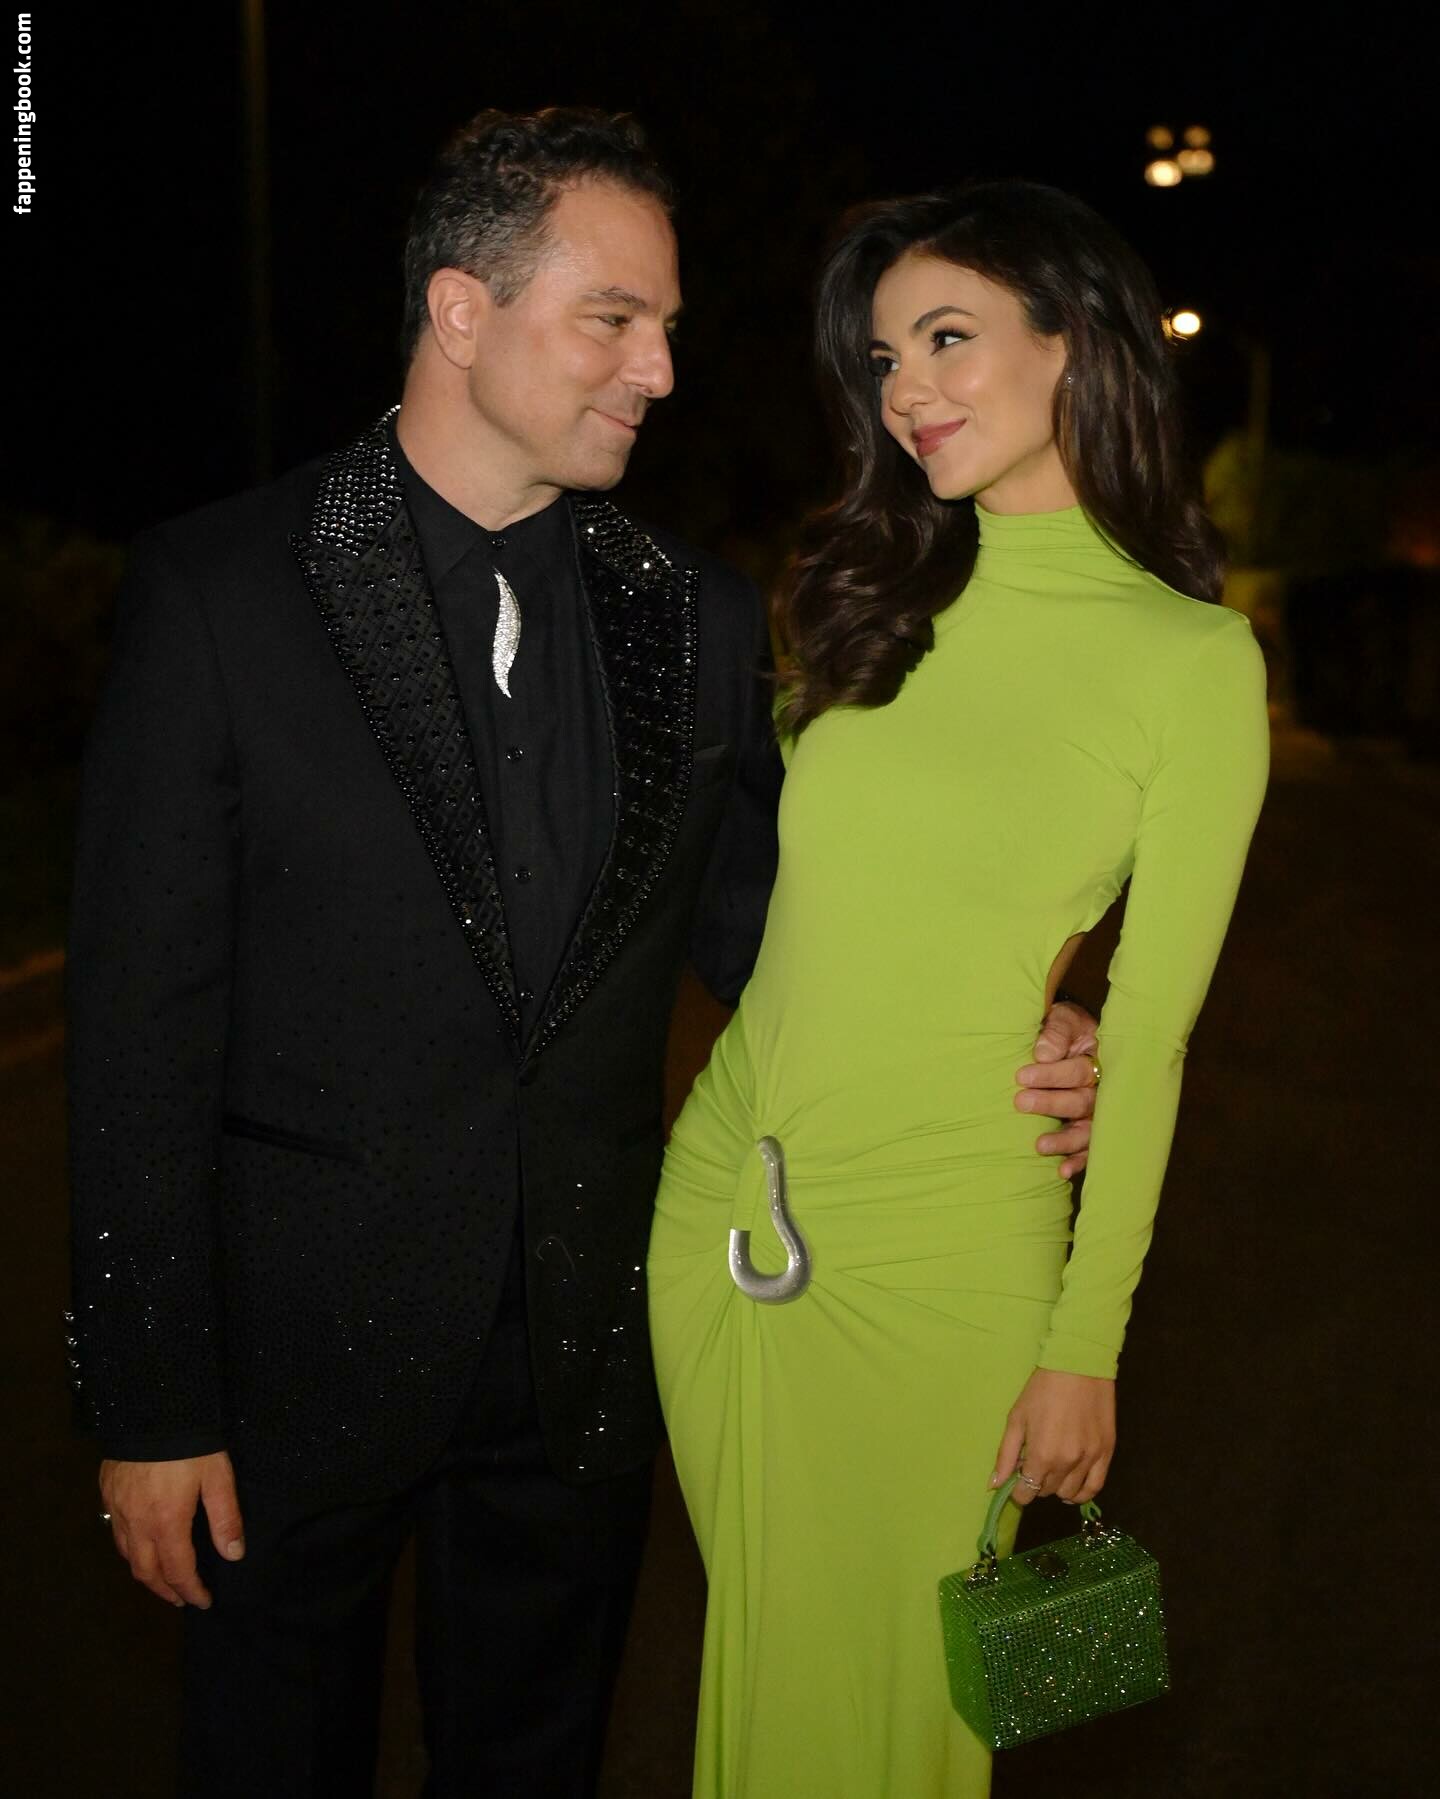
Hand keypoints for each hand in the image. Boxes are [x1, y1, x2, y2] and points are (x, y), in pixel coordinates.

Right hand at [100, 1451, 244, 1608]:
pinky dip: (129, 1549)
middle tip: (181, 1598)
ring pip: (127, 1555)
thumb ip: (225, 1518)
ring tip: (162, 1578)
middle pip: (146, 1571)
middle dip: (165, 1590)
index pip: (177, 1571)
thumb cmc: (191, 1443)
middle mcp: (137, 1522)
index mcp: (166, 1523)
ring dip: (145, 1573)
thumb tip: (233, 1555)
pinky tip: (140, 1544)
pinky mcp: (108, 1491)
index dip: (191, 1591)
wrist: (152, 1407)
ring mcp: (118, 1508)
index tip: (203, 1601)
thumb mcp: (218, 1477)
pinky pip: (116, 1532)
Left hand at [990, 1368, 1114, 1505]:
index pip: (1026, 1492)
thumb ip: (1005, 1455)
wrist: (1079, 1367)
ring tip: (1051, 1472)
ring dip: (1057, 1488)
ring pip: (1070, 1493)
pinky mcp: (1106, 1453)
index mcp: (1041, 1456)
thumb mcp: (1017, 1418)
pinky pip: (1095, 1487)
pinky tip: (1072, 1487)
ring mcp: (1089, 1460)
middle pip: (1046, 1492)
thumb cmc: (1042, 1390)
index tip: (1016, 1482)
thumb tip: (994, 1485)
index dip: (1018, 1491)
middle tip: (1033, 1466)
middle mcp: (1066, 1464)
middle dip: (1036, 1484)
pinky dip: (1082, 1493)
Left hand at [1016, 1000, 1098, 1177]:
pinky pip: (1090, 1148)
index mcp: (1100, 1058)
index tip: (1022, 1076)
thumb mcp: (1063, 1019)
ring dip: (1065, 1140)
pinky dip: (1078, 1161)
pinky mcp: (1092, 1128)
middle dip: (1051, 1104)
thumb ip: (1055, 1032)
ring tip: (1039, 1145)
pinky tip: (1062, 1171)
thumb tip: (1042, 1054)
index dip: (1051, 1075)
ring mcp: (1099, 1111)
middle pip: (1082, 1102)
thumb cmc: (1064, 1028)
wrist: (1069, 1035)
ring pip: (1088, 1130)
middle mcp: (1104, 1088)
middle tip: (1021, 1103)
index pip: (1078, 1070)